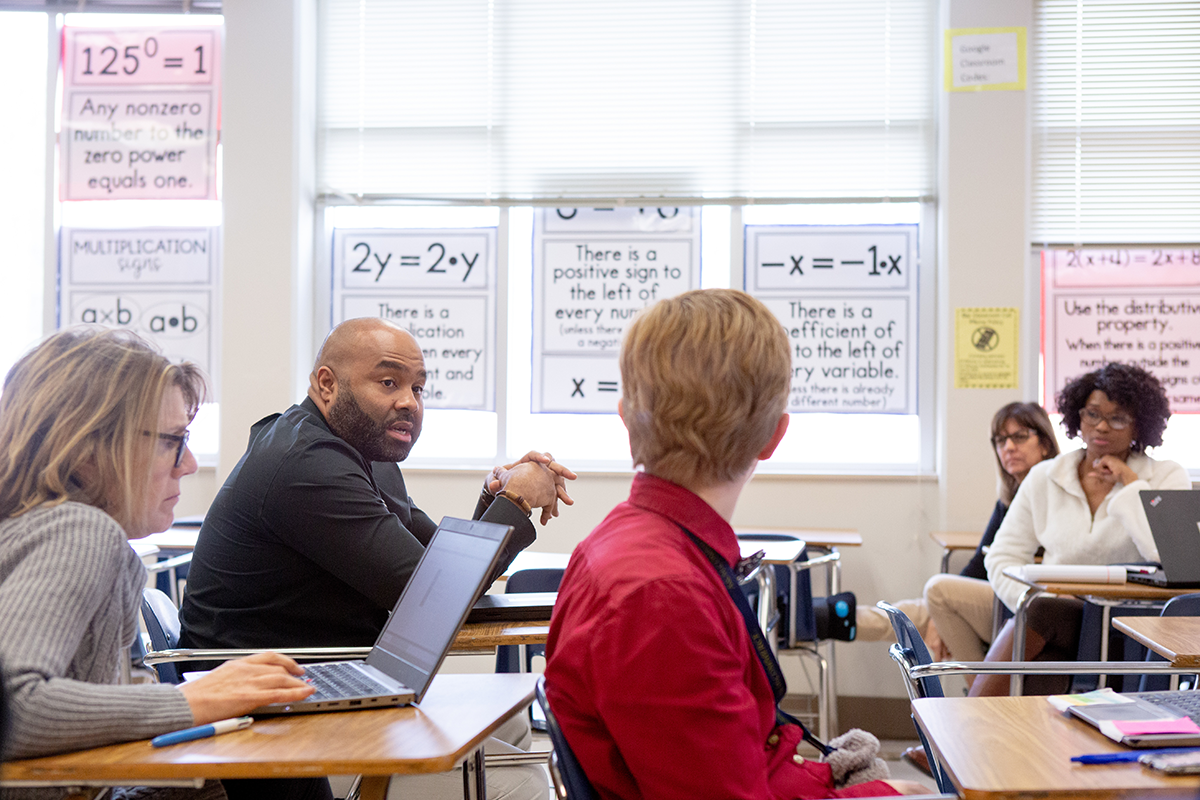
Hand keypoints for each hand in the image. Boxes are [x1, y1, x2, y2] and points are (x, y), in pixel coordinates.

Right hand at [177, 652, 313, 724]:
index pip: (268, 657)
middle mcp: (245, 669)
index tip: (293, 666)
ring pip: (282, 679)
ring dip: (298, 684)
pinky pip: (279, 694)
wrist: (183, 705)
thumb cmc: (195, 697)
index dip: (285, 661)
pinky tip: (306, 693)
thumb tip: (245, 686)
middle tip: (304, 679)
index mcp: (237, 664)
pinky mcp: (249, 697)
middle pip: (278, 668)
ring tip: (308, 688)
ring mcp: (249, 682)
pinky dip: (296, 693)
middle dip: (294, 673)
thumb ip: (234, 680)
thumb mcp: (217, 680)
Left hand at [489, 451, 576, 524]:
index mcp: (525, 461)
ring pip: (556, 483)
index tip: (546, 461)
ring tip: (568, 502)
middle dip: (563, 471)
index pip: (533, 455)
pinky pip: (553, 496)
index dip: (540, 457)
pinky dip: (553, 505)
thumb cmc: (501, 480)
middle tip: (572, 476)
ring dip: (563, 493)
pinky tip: (553, 514)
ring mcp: (543, 478)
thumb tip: (493, 485)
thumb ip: (496, 481)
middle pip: (553, 466)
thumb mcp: (498, 480)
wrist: (505, 491)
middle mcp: (538, 468)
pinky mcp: (545, 490)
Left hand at [1085, 454, 1137, 486]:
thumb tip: (1088, 474)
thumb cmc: (1118, 477)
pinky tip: (1110, 470)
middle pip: (1097, 465)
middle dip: (1102, 471)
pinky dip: (1102, 470)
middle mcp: (1109, 457)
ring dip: (1102, 471)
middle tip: (1111, 472)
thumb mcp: (1105, 477)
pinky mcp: (1106, 458)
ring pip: (1097, 465)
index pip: (1099, 465)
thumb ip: (1097, 474)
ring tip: (1111, 471)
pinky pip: (1098, 465)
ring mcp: (1108, 457)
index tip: (1111, 472)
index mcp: (1110, 461)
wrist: (1125, 476)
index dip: (1102, 470)